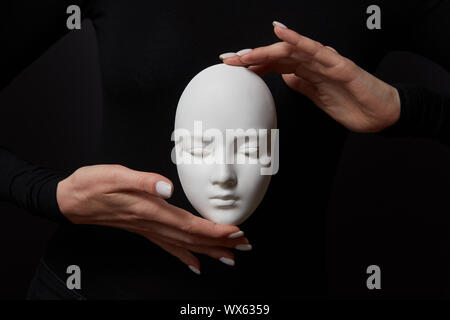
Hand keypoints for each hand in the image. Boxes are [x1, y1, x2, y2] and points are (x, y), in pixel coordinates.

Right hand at [56, 164, 249, 273]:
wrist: (71, 199)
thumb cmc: (92, 184)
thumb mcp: (115, 175)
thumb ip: (143, 181)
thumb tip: (167, 187)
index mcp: (150, 209)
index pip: (189, 224)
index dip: (214, 230)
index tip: (235, 233)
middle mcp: (152, 223)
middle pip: (192, 238)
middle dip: (220, 243)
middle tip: (243, 247)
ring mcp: (148, 229)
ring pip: (184, 244)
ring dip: (208, 251)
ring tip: (229, 257)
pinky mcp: (143, 228)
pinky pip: (168, 247)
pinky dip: (184, 256)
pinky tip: (195, 264)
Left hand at [220, 21, 400, 132]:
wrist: (379, 115)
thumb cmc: (352, 104)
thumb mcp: (317, 97)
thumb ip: (302, 84)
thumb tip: (284, 77)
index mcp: (307, 71)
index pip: (275, 63)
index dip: (253, 64)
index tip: (232, 68)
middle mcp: (313, 63)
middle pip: (277, 55)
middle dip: (251, 57)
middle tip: (228, 60)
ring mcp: (325, 62)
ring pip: (290, 50)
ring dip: (264, 50)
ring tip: (243, 53)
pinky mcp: (338, 65)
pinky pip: (314, 50)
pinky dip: (296, 40)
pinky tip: (280, 32)